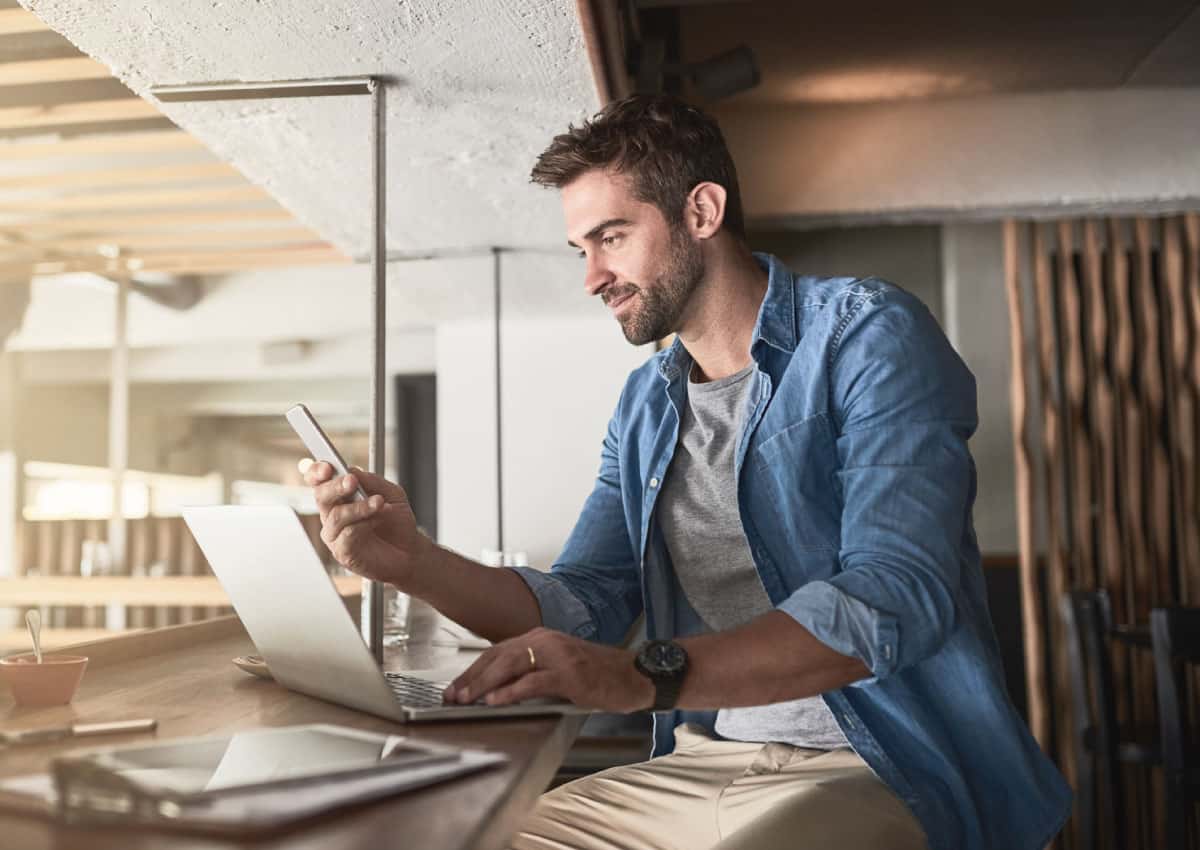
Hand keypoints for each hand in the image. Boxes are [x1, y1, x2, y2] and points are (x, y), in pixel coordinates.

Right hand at [301, 460, 432, 589]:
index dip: (317, 472)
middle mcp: (333, 514)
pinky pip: (347, 534)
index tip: (328, 467)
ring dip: (359, 507)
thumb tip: (352, 471)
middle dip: (336, 486)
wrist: (410, 551)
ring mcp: (335, 534)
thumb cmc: (396, 523)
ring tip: (379, 503)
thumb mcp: (391, 494)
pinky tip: (378, 520)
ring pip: (336, 516)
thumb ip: (372, 481)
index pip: (318, 481)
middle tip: (352, 481)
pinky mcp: (342, 552)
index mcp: (340, 496)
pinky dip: (365, 524)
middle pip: (321, 496)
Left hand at [444, 627, 653, 712]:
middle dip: (471, 678)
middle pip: (497, 656)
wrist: (634, 675)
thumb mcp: (559, 666)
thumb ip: (531, 671)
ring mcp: (558, 655)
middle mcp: (546, 641)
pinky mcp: (569, 674)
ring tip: (466, 699)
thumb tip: (496, 689)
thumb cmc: (598, 675)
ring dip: (484, 684)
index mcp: (540, 637)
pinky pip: (532, 682)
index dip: (472, 671)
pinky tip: (495, 701)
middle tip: (451, 696)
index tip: (454, 688)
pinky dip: (511, 692)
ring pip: (510, 665)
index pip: (497, 652)